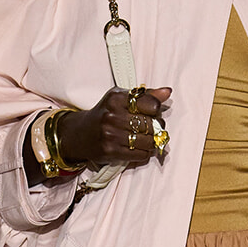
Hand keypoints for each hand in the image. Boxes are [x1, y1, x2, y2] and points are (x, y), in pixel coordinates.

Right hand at [55, 86, 171, 171]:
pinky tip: (139, 147)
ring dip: (153, 141)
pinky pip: (141, 154)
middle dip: (157, 127)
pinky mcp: (111, 151)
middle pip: (151, 124)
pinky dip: (145, 152)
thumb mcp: (121, 98)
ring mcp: (111, 135)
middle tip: (153, 127)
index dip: (157, 109)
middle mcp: (112, 115)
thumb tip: (167, 92)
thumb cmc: (105, 113)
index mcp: (116, 98)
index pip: (151, 104)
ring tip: (147, 138)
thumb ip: (145, 95)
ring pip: (149, 141)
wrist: (81, 134)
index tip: (153, 112)